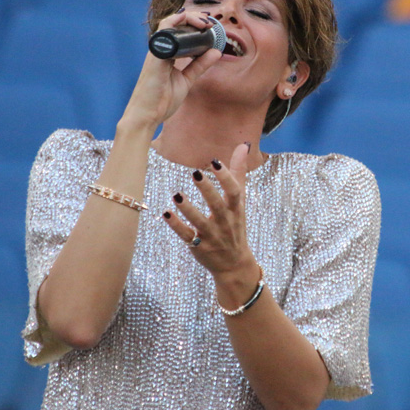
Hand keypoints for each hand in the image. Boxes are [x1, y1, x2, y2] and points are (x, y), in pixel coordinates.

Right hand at [121, 10, 222, 130]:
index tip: (209, 27)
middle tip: (209, 22)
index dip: (193, 24)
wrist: (148, 115)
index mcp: (167, 54)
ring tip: (203, 23)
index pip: (178, 31)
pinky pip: (163, 34)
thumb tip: (215, 52)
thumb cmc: (162, 99)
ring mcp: (156, 52)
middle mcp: (160, 50)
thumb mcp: (187, 79)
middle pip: (173, 23)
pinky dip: (175, 26)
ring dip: (186, 18)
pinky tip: (190, 26)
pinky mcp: (155, 57)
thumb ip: (199, 66)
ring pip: (168, 24)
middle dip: (192, 17)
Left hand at [164, 143, 257, 278]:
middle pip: (217, 206)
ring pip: (199, 222)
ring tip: (177, 195)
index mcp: (236, 209)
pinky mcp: (199, 247)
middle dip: (207, 190)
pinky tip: (166, 214)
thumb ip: (239, 172)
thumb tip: (243, 145)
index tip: (215, 161)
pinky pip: (187, 236)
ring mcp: (212, 236)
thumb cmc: (236, 226)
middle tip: (195, 173)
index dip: (226, 177)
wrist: (234, 264)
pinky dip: (177, 226)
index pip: (234, 192)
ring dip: (188, 210)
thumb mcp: (240, 201)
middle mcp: (225, 222)